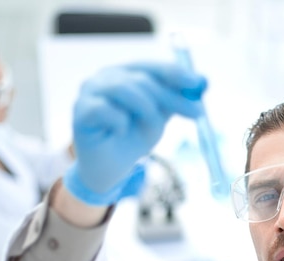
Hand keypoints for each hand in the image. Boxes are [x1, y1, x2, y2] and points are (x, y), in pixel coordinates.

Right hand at [64, 62, 206, 204]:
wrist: (111, 170)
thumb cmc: (132, 138)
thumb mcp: (160, 116)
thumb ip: (176, 98)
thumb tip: (203, 81)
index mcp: (125, 73)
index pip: (152, 67)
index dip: (177, 74)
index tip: (200, 85)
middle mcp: (105, 76)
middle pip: (142, 79)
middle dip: (172, 96)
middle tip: (197, 114)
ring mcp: (89, 92)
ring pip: (124, 89)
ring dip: (147, 110)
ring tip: (153, 128)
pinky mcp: (80, 111)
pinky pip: (106, 110)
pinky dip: (120, 122)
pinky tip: (120, 132)